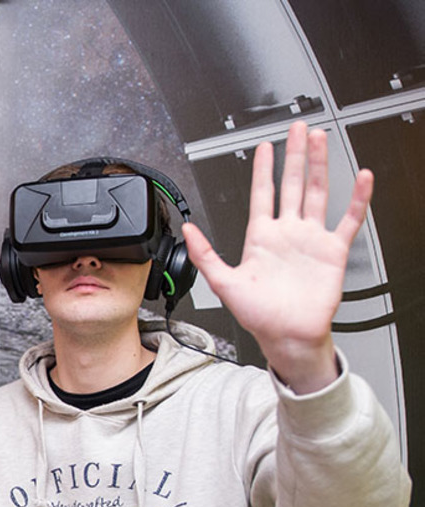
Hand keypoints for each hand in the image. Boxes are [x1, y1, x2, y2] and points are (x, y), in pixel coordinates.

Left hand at [182, 121, 372, 392]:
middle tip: (297, 129)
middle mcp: (287, 233)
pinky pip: (348, 219)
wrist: (287, 336)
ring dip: (319, 166)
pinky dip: (357, 198)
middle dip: (294, 155)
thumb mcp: (223, 282)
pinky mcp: (333, 251)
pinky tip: (361, 177)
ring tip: (320, 140)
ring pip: (318, 192)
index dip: (263, 169)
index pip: (262, 194)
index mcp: (261, 238)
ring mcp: (311, 239)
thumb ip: (205, 253)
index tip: (264, 147)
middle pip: (292, 184)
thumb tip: (187, 228)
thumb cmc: (258, 315)